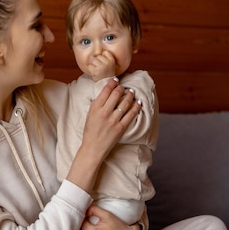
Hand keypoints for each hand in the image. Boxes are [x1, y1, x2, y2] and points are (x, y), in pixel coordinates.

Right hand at [66, 78, 140, 193]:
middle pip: (117, 94)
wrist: (93, 148)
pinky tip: (138, 102)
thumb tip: (106, 92)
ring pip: (125, 103)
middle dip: (122, 88)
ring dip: (130, 95)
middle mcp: (104, 112)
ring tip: (132, 92)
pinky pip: (131, 114)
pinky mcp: (121, 128)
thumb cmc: (90, 131)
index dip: (113, 83)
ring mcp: (113, 120)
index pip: (106, 90)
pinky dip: (136, 107)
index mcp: (95, 108)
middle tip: (124, 87)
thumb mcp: (89, 115)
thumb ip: (97, 104)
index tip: (116, 80)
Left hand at [89, 51, 115, 81]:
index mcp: (112, 60)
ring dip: (93, 64)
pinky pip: (90, 66)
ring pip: (93, 60)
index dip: (103, 56)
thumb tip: (99, 52)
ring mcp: (101, 67)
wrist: (106, 83)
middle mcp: (107, 63)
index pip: (105, 52)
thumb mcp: (111, 64)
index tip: (103, 61)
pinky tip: (94, 72)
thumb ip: (107, 58)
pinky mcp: (95, 71)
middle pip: (98, 56)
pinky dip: (90, 69)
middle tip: (99, 67)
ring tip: (96, 69)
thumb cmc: (107, 73)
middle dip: (97, 60)